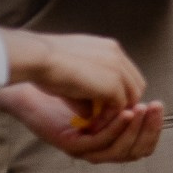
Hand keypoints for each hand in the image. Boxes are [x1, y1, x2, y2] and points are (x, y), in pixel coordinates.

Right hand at [0, 30, 145, 124]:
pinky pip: (119, 108)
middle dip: (122, 103)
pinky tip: (92, 124)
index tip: (103, 105)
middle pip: (134, 85)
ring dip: (116, 113)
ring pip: (131, 98)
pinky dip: (108, 119)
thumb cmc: (43, 62)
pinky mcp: (113, 85)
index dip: (118, 91)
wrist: (37, 58)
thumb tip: (90, 112)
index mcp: (107, 47)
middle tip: (103, 118)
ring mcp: (118, 69)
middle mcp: (116, 55)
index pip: (126, 73)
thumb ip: (86, 85)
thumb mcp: (70, 70)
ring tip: (97, 124)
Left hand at [0, 83, 164, 162]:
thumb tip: (140, 99)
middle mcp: (97, 146)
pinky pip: (99, 143)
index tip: (158, 106)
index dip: (153, 127)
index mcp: (108, 137)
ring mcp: (83, 148)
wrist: (32, 77)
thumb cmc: (65, 79)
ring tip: (140, 110)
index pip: (141, 142)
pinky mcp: (69, 144)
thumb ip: (120, 98)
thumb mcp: (100, 88)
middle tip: (154, 108)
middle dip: (148, 129)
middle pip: (135, 151)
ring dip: (134, 130)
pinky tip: (123, 112)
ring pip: (118, 150)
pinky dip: (115, 129)